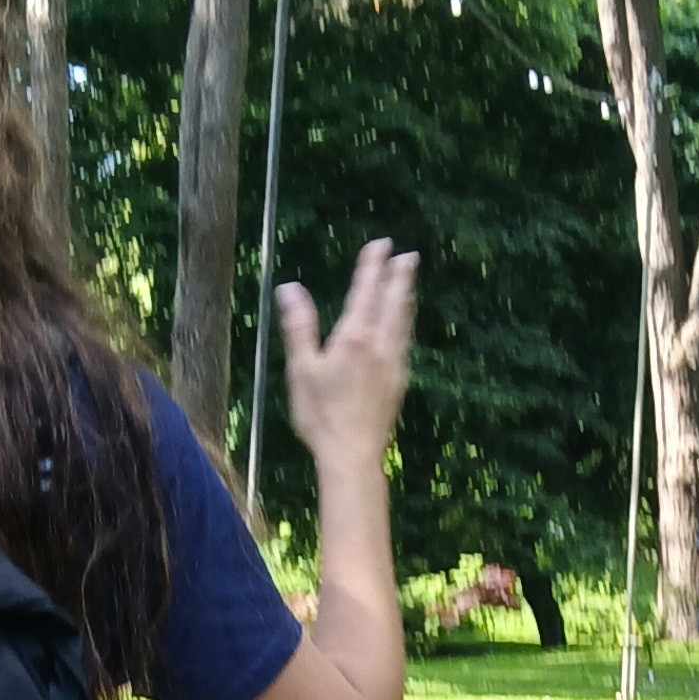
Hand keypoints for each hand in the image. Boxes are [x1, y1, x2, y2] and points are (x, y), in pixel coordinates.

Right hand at [279, 237, 417, 477]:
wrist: (352, 455)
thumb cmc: (321, 415)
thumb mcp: (301, 369)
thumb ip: (299, 326)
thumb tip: (289, 288)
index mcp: (353, 338)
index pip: (365, 291)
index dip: (373, 265)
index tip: (382, 244)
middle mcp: (379, 346)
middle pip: (393, 302)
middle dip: (400, 277)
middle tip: (409, 256)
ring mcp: (393, 365)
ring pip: (403, 322)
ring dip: (406, 298)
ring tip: (409, 283)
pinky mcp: (398, 383)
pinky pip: (404, 343)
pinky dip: (405, 325)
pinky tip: (403, 328)